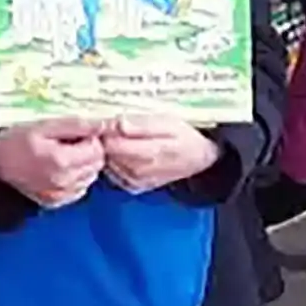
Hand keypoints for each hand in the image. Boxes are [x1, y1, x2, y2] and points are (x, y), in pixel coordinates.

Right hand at [0, 121, 105, 209]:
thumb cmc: (16, 141)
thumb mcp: (44, 125)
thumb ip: (76, 125)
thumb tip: (103, 124)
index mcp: (61, 161)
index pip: (98, 149)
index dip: (90, 138)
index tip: (75, 133)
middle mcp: (64, 182)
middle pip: (97, 165)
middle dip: (89, 152)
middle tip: (69, 143)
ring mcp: (60, 196)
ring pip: (90, 177)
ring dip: (83, 165)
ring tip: (63, 155)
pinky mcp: (56, 203)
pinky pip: (79, 189)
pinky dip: (75, 178)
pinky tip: (59, 169)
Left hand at [100, 114, 219, 194]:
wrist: (198, 158)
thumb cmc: (184, 136)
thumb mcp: (168, 122)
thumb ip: (141, 125)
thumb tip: (117, 124)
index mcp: (149, 153)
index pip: (111, 143)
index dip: (107, 129)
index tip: (111, 119)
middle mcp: (139, 172)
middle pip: (107, 153)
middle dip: (107, 138)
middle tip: (117, 126)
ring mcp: (134, 182)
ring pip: (107, 162)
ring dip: (110, 150)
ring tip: (124, 138)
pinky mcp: (132, 186)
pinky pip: (112, 172)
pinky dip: (114, 161)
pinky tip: (126, 152)